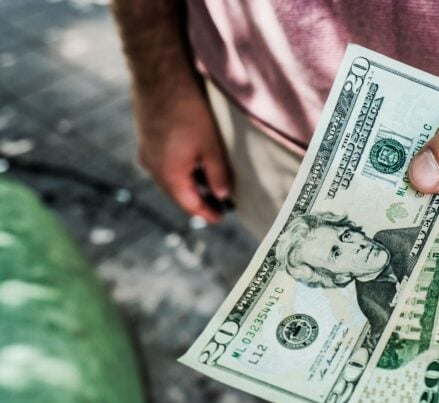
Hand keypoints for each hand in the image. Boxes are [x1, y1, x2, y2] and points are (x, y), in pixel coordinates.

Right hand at [132, 81, 230, 222]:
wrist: (159, 76)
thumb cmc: (188, 110)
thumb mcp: (211, 145)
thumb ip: (218, 174)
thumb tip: (223, 196)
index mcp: (169, 175)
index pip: (189, 205)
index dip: (206, 214)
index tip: (220, 219)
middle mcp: (152, 168)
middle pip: (177, 193)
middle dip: (198, 201)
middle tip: (217, 206)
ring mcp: (145, 153)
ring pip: (169, 178)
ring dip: (188, 185)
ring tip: (209, 186)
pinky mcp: (145, 139)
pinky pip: (163, 164)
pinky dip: (179, 170)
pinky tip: (193, 163)